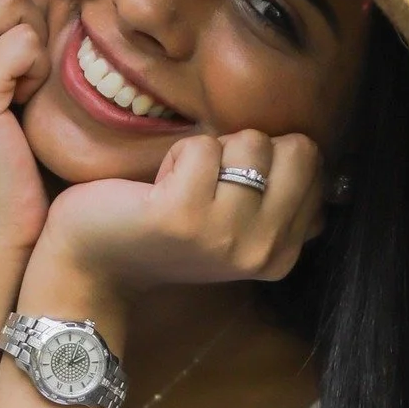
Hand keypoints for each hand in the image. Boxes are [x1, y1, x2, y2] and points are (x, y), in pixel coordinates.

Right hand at [0, 0, 52, 260]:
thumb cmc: (22, 164)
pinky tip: (23, 110)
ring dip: (38, 40)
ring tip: (27, 92)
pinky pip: (24, 41)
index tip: (33, 56)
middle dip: (37, 13)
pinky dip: (38, 73)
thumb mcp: (20, 85)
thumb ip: (23, 33)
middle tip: (31, 77)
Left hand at [33, 130, 323, 296]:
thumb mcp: (234, 228)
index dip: (266, 158)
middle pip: (294, 149)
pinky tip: (155, 189)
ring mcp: (225, 235)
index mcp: (282, 253)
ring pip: (249, 143)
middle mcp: (263, 250)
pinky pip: (200, 147)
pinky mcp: (183, 216)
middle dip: (247, 148)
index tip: (228, 189)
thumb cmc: (161, 234)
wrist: (93, 264)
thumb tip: (316, 161)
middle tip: (205, 181)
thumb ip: (279, 203)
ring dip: (207, 152)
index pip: (313, 164)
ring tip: (177, 186)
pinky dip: (175, 154)